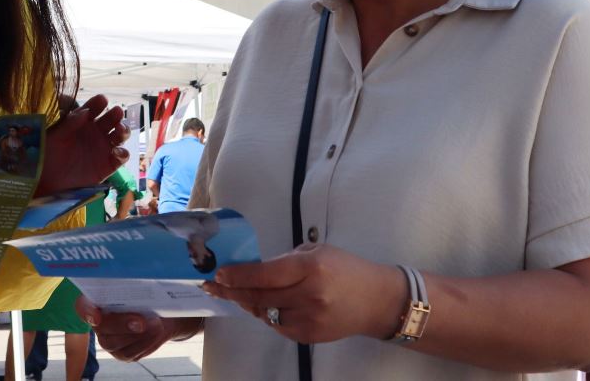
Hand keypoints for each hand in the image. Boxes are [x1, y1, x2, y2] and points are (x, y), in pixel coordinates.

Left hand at [37, 94, 128, 195]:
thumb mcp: (55, 136)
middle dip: (116, 114)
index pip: (94, 107)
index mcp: (83, 120)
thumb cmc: (49, 153)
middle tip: (116, 112)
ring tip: (119, 130)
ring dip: (124, 130)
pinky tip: (116, 152)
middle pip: (112, 118)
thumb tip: (85, 112)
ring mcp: (104, 147)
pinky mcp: (109, 163)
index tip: (101, 100)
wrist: (48, 179)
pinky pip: (122, 156)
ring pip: (121, 134)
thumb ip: (69, 123)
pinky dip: (123, 153)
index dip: (99, 103)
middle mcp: (96, 131)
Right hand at [74, 296, 200, 361]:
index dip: (86, 311)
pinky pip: (130, 353)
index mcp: (96, 300)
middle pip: (102, 327)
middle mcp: (98, 321)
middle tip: (141, 321)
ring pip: (114, 343)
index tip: (96, 316)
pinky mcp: (122, 353)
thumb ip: (135, 284)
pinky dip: (145, 342)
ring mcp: (109, 339)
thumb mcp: (141, 285)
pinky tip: (156, 333)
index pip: (82, 306)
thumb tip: (140, 276)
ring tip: (156, 325)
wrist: (161, 314)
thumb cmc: (147, 294)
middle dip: (121, 324)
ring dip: (137, 335)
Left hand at [202, 242, 406, 344]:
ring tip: (236, 293)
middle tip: (213, 286)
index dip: (238, 276)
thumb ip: (285, 261)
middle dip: (232, 291)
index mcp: (310, 268)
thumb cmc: (345, 269)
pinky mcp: (309, 336)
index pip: (264, 274)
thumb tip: (253, 269)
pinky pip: (277, 325)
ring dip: (248, 303)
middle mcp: (308, 295)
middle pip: (259, 296)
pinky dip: (267, 314)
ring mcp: (309, 319)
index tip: (219, 274)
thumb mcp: (316, 252)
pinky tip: (263, 304)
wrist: (377, 301)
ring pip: (265, 313)